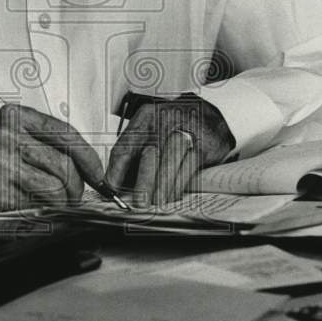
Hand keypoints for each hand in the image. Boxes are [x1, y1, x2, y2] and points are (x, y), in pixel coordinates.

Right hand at [0, 103, 104, 210]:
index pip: (66, 135)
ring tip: (60, 204)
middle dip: (78, 187)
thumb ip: (42, 139)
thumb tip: (85, 166)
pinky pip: (35, 207)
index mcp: (15, 116)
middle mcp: (7, 137)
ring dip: (64, 203)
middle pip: (64, 166)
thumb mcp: (8, 129)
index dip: (89, 158)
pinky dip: (45, 213)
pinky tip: (40, 211)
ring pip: (54, 189)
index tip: (99, 175)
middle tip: (75, 195)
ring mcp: (0, 166)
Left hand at [104, 94, 234, 206]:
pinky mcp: (203, 147)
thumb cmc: (175, 124)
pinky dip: (177, 188)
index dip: (116, 171)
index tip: (111, 189)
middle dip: (142, 184)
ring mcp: (187, 133)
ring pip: (169, 166)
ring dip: (160, 190)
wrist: (209, 116)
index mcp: (146, 116)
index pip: (126, 146)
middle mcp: (165, 121)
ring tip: (154, 205)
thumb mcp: (151, 128)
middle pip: (149, 157)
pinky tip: (171, 197)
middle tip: (137, 203)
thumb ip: (134, 151)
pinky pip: (187, 172)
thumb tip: (118, 181)